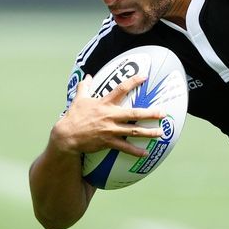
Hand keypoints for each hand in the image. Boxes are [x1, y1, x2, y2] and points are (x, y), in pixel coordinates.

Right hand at [51, 74, 165, 157]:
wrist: (66, 136)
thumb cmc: (73, 116)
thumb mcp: (79, 99)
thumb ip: (85, 87)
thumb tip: (88, 76)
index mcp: (104, 103)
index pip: (121, 89)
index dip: (133, 81)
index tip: (145, 76)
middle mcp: (110, 115)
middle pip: (134, 113)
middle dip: (150, 113)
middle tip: (163, 113)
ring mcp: (110, 129)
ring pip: (133, 131)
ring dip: (148, 132)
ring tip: (161, 133)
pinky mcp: (108, 142)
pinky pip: (125, 147)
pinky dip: (135, 151)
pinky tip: (146, 153)